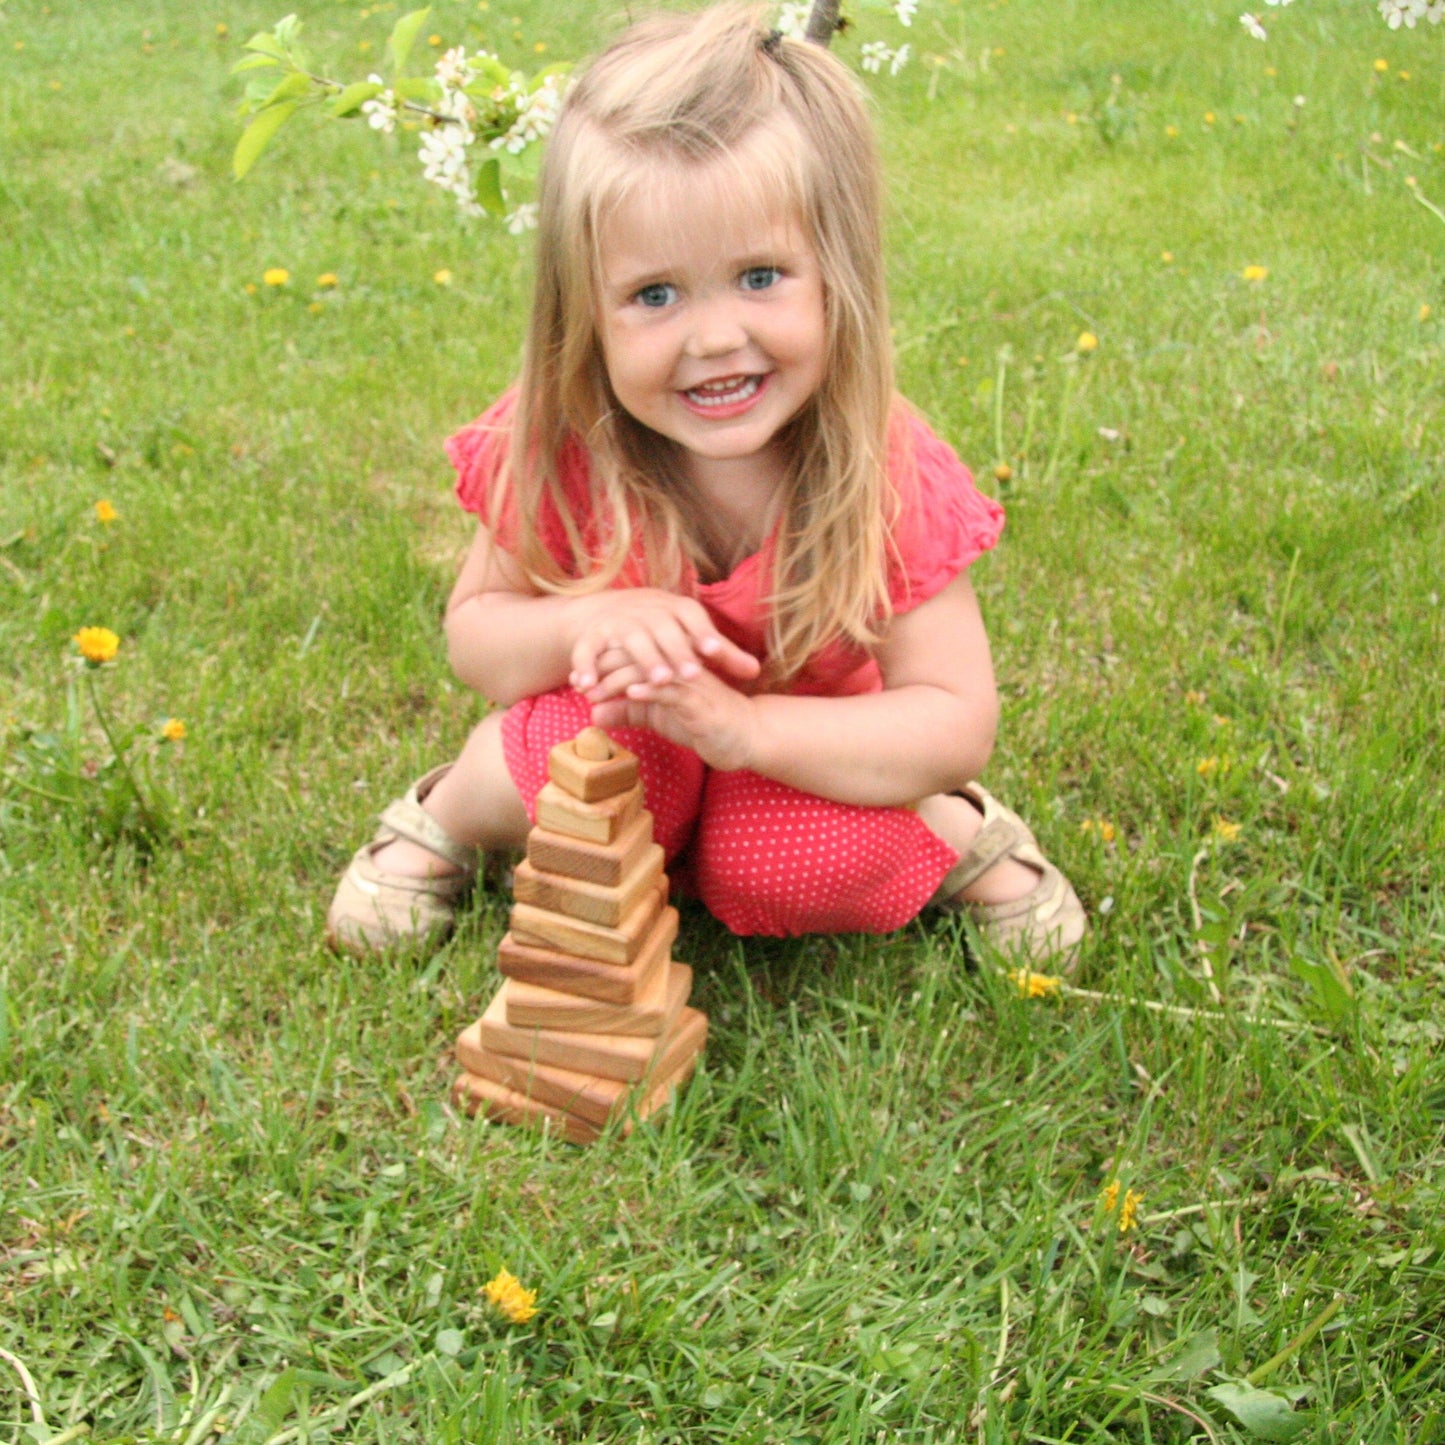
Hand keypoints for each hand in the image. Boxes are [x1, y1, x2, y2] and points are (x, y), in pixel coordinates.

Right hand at [568, 589, 759, 695]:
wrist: (611, 608)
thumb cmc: (664, 628)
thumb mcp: (691, 634)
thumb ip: (722, 655)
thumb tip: (756, 672)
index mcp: (677, 610)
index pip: (693, 619)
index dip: (703, 634)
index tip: (714, 651)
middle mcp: (649, 612)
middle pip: (662, 630)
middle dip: (672, 652)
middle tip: (682, 676)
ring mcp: (620, 622)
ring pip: (630, 639)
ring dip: (641, 660)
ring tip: (655, 681)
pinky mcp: (593, 635)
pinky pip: (587, 650)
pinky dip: (586, 665)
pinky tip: (586, 685)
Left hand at [590, 665, 757, 772]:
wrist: (744, 738)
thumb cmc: (701, 723)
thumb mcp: (657, 717)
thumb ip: (628, 712)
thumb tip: (594, 715)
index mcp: (668, 663)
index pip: (630, 651)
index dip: (601, 663)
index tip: (578, 681)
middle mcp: (678, 665)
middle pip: (635, 654)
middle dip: (603, 669)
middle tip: (579, 686)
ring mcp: (691, 681)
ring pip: (650, 669)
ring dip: (619, 681)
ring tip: (595, 693)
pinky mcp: (701, 702)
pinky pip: (673, 690)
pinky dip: (651, 690)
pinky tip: (632, 694)